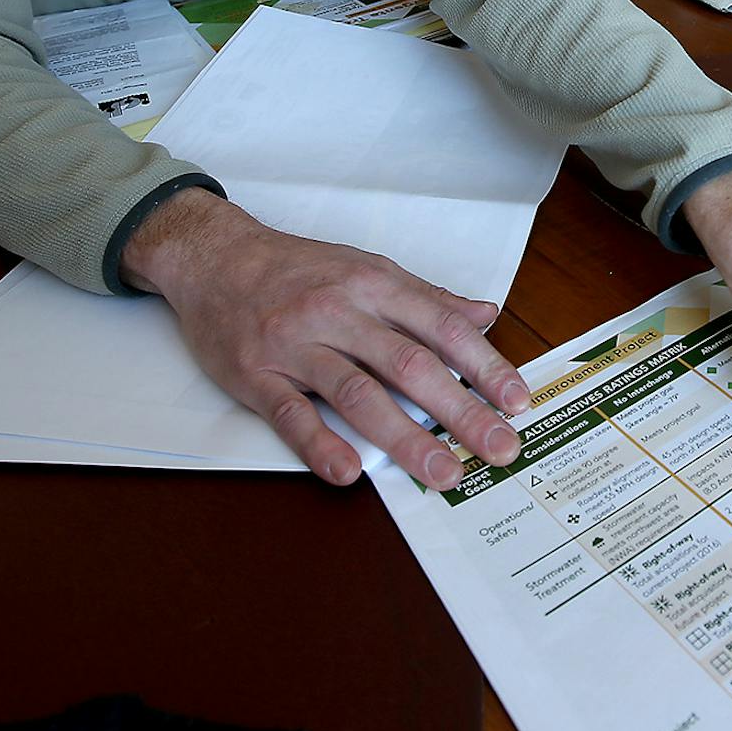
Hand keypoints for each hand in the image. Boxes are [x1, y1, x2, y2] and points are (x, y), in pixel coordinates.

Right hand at [120, 187, 529, 486]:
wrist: (215, 256)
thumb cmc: (297, 268)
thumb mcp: (367, 268)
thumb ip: (427, 298)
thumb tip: (486, 314)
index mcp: (373, 285)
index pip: (441, 328)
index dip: (484, 366)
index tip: (516, 401)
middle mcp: (339, 312)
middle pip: (409, 366)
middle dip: (460, 411)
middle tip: (497, 449)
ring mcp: (296, 346)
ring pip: (357, 394)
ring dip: (405, 437)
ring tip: (443, 472)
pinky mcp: (256, 375)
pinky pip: (291, 414)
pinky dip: (319, 444)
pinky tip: (348, 473)